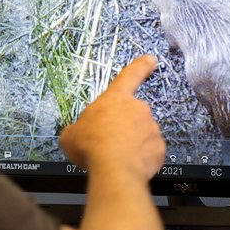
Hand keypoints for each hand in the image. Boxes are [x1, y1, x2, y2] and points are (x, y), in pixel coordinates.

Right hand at [59, 55, 164, 180]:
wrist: (114, 169)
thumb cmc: (93, 147)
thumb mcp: (71, 135)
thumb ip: (76, 129)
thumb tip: (73, 134)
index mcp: (115, 99)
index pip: (130, 75)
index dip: (140, 66)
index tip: (150, 59)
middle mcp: (137, 109)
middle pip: (131, 114)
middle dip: (122, 127)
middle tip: (109, 142)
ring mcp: (150, 127)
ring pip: (141, 134)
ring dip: (131, 143)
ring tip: (116, 156)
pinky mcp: (158, 148)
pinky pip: (149, 151)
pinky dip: (141, 158)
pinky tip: (127, 164)